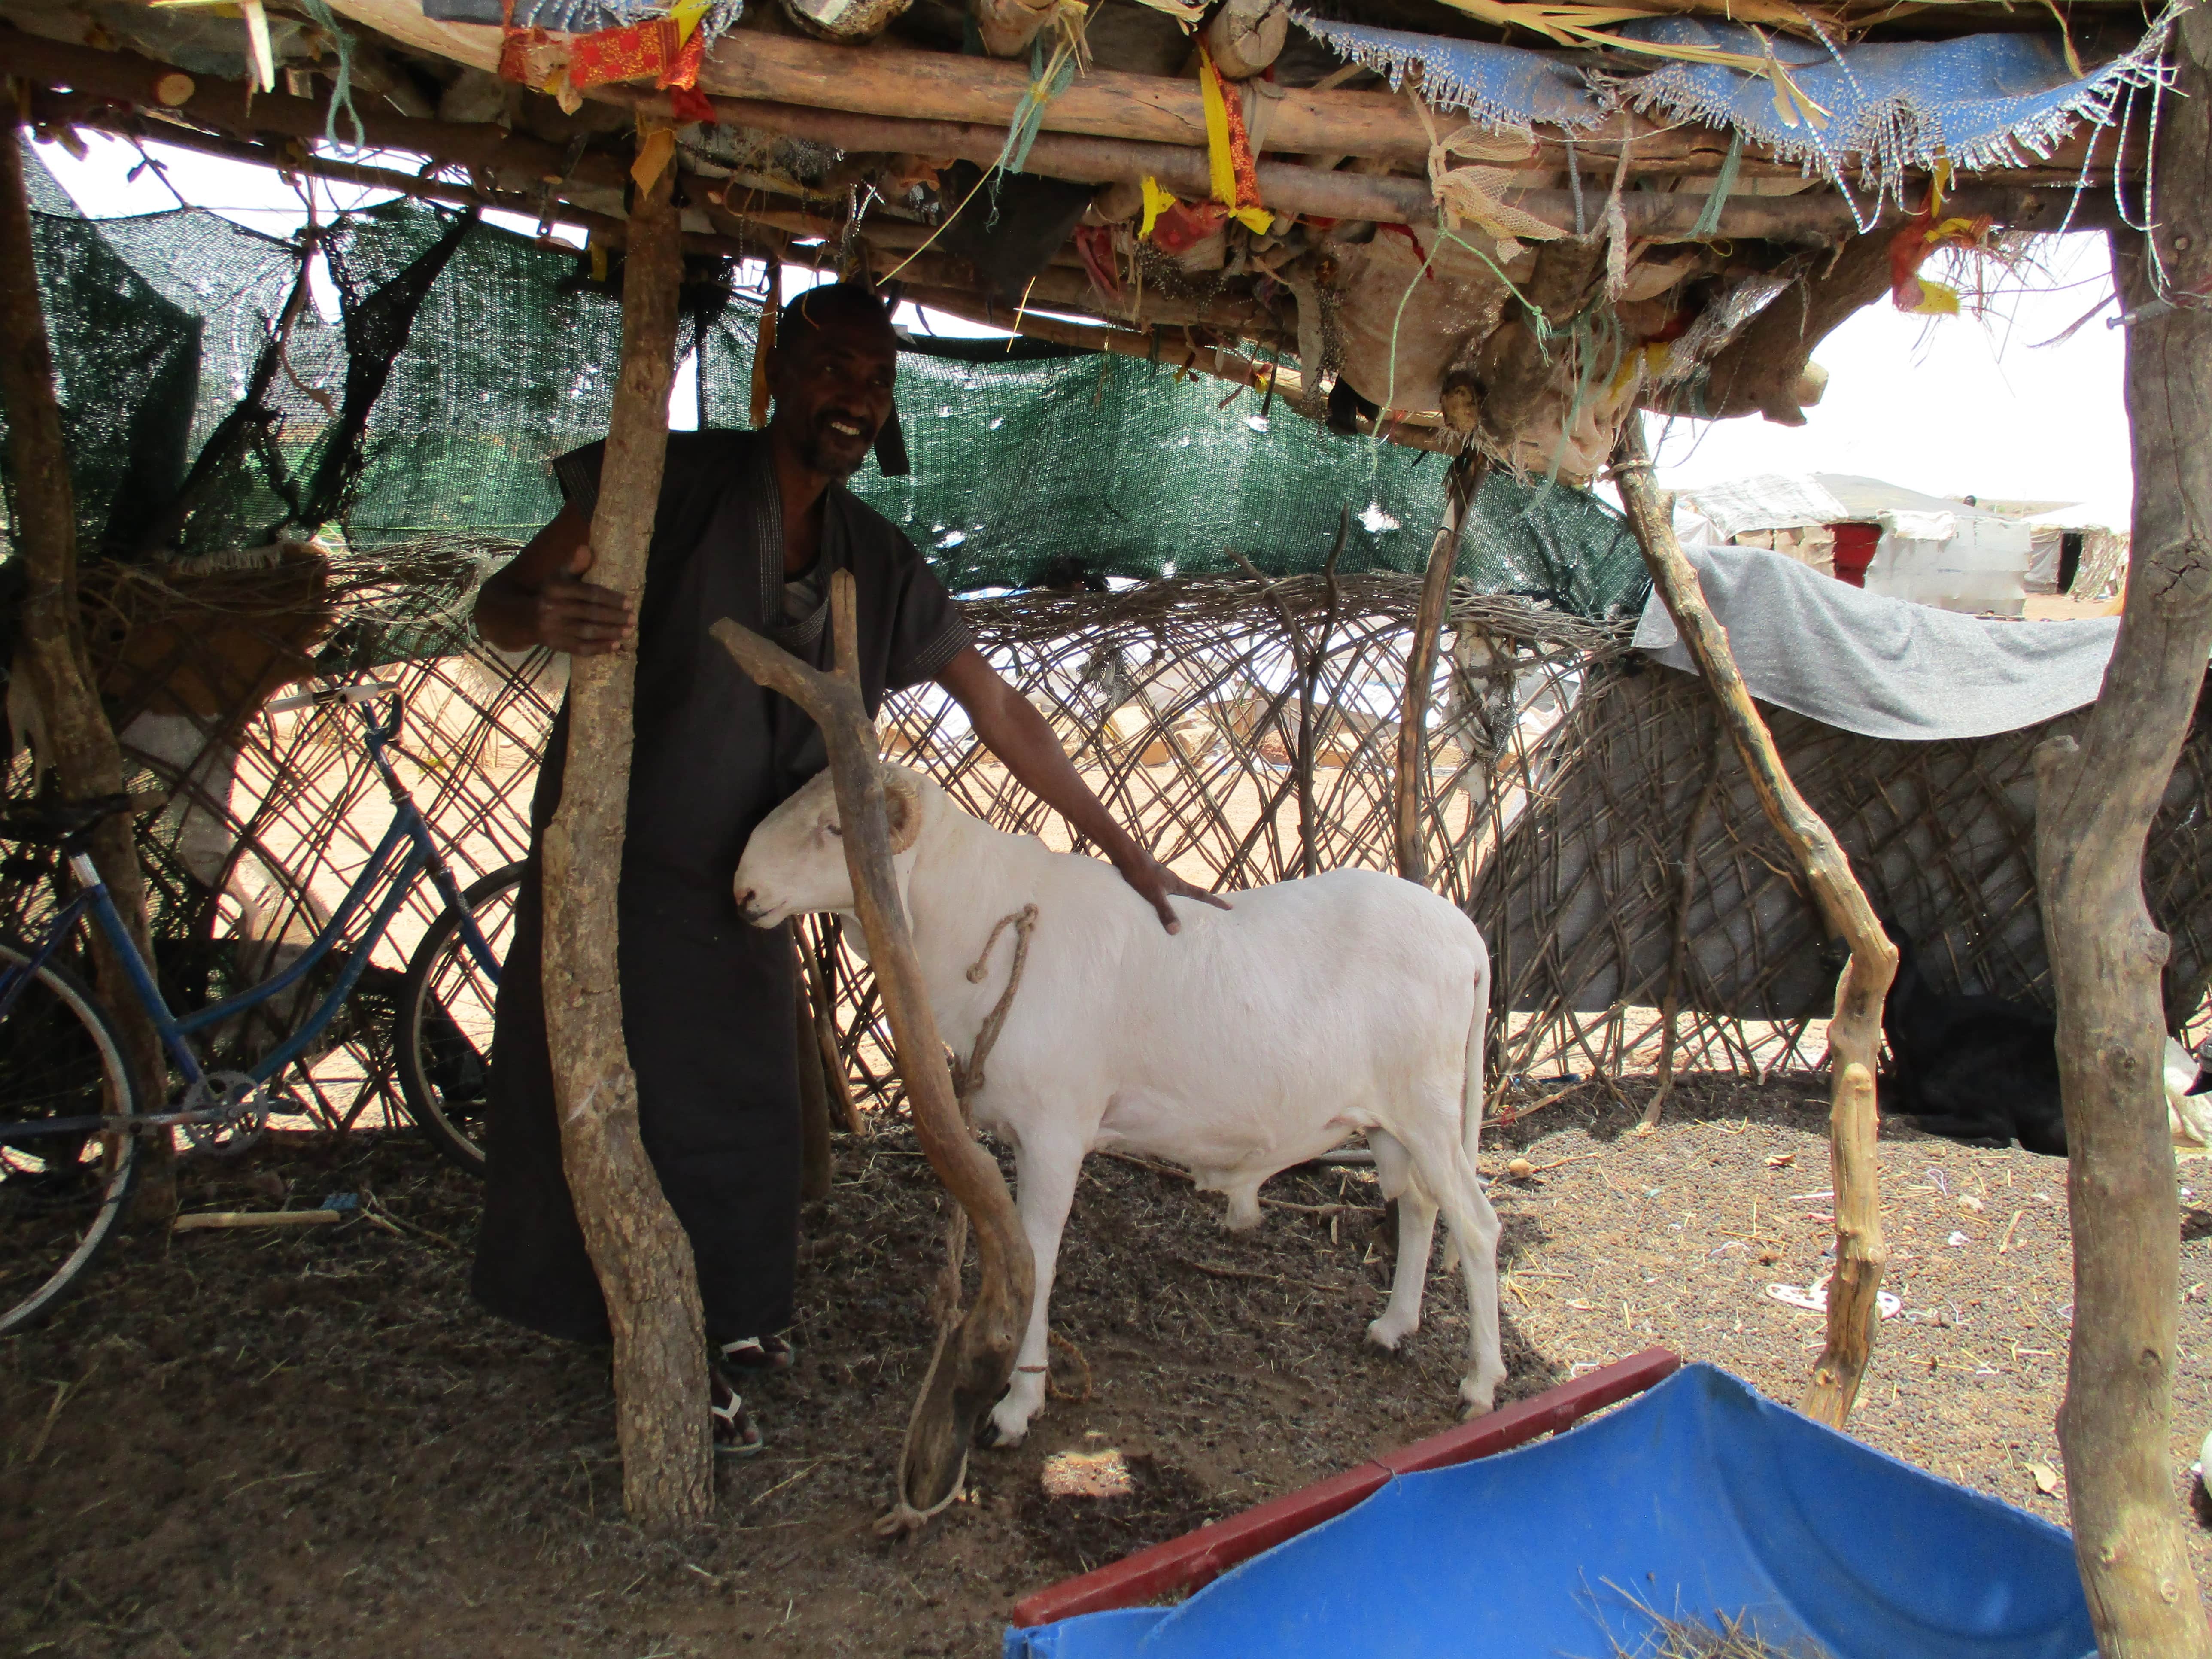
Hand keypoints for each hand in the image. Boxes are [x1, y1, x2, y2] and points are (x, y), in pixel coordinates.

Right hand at [528, 543, 632, 655]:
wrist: (522, 618)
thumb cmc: (549, 594)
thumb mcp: (557, 576)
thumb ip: (574, 564)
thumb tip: (586, 548)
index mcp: (555, 588)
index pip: (588, 593)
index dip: (611, 598)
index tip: (629, 602)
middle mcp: (552, 608)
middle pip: (590, 613)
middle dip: (614, 617)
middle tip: (633, 619)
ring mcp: (552, 628)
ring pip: (586, 632)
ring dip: (610, 633)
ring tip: (628, 632)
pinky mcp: (554, 645)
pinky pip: (580, 648)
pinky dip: (599, 648)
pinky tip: (615, 646)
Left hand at [1113, 847, 1230, 933]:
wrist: (1126, 855)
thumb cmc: (1140, 873)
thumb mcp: (1154, 895)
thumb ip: (1165, 912)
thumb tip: (1176, 931)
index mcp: (1178, 885)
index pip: (1202, 895)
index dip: (1216, 902)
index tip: (1230, 907)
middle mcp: (1173, 881)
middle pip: (1193, 894)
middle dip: (1203, 903)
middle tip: (1214, 912)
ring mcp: (1163, 880)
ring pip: (1178, 894)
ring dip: (1185, 903)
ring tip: (1188, 913)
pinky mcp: (1151, 879)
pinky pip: (1166, 893)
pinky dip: (1170, 901)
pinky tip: (1161, 906)